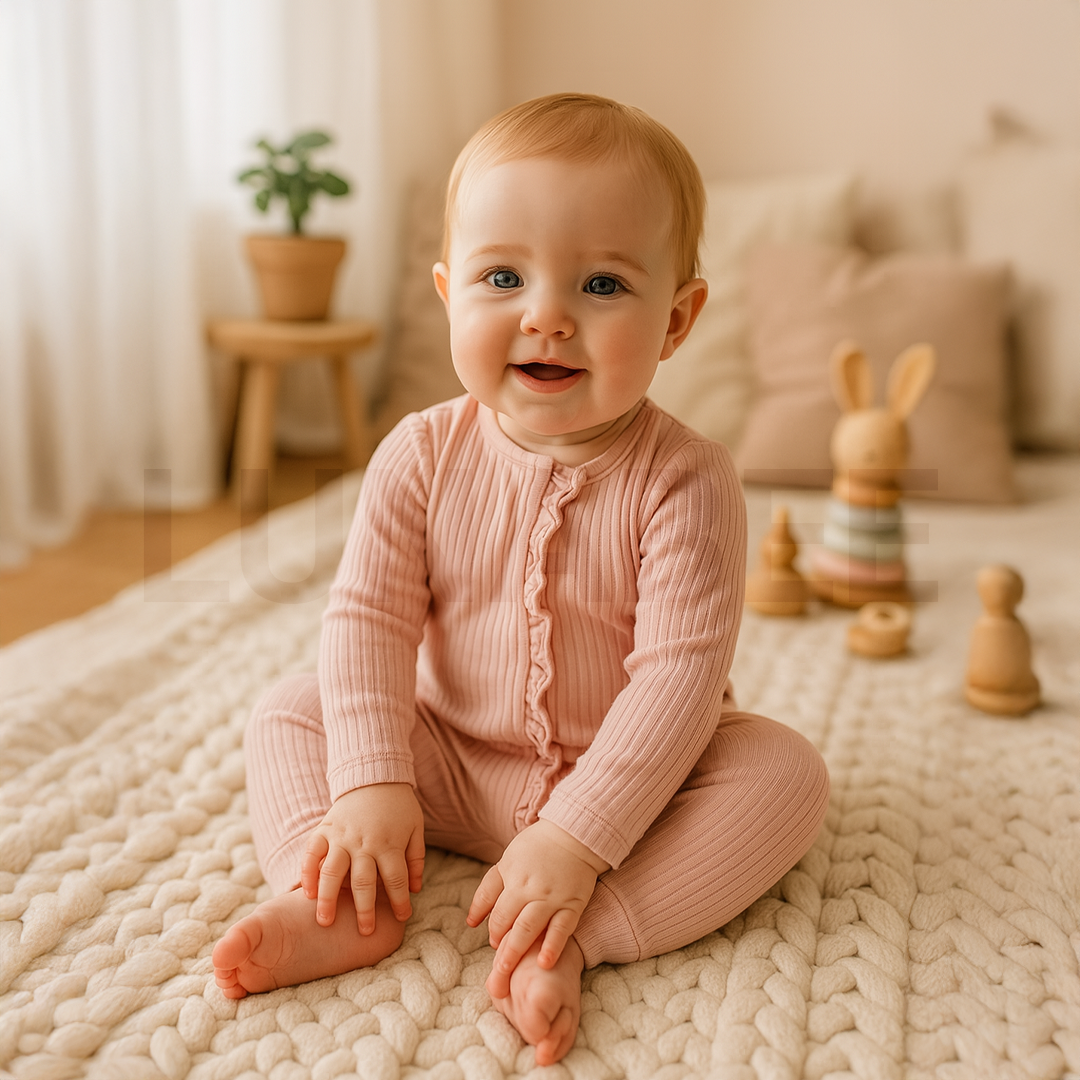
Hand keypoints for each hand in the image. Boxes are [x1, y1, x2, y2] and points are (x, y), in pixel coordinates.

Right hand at [301, 783, 424, 934]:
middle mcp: (364, 842)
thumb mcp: (416, 829)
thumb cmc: (399, 806)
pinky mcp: (325, 828)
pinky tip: (305, 893)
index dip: (399, 901)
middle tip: (364, 932)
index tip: (401, 918)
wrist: (374, 775)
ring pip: (332, 872)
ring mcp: (341, 836)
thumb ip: (416, 859)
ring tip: (324, 922)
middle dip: (364, 910)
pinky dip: (307, 872)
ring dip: (328, 898)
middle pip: (363, 882)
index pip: (395, 879)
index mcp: (390, 843)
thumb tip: (415, 890)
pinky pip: (312, 853)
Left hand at [467, 819, 608, 998]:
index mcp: (513, 879)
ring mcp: (553, 898)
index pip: (498, 912)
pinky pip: (562, 929)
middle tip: (496, 973)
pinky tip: (544, 963)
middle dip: (501, 950)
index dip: (493, 930)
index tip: (494, 942)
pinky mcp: (573, 904)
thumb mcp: (506, 862)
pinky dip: (552, 947)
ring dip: (518, 951)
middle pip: (510, 924)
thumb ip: (488, 891)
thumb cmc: (536, 848)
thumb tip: (471, 921)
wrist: (574, 835)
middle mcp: (531, 890)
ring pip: (531, 929)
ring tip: (509, 972)